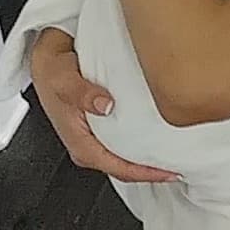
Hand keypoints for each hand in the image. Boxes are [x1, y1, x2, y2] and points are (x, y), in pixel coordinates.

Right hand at [31, 29, 178, 182]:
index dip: (147, 173)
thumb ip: (81, 93)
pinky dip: (146, 138)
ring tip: (178, 149)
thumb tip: (105, 105)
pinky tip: (162, 129)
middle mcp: (90, 144)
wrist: (46, 56)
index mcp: (82, 144)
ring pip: (128, 154)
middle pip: (128, 167)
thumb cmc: (52, 71)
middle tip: (183, 161)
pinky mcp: (104, 123)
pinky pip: (128, 139)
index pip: (120, 168)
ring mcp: (98, 135)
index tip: (170, 170)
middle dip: (154, 168)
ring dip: (151, 154)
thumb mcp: (62, 78)